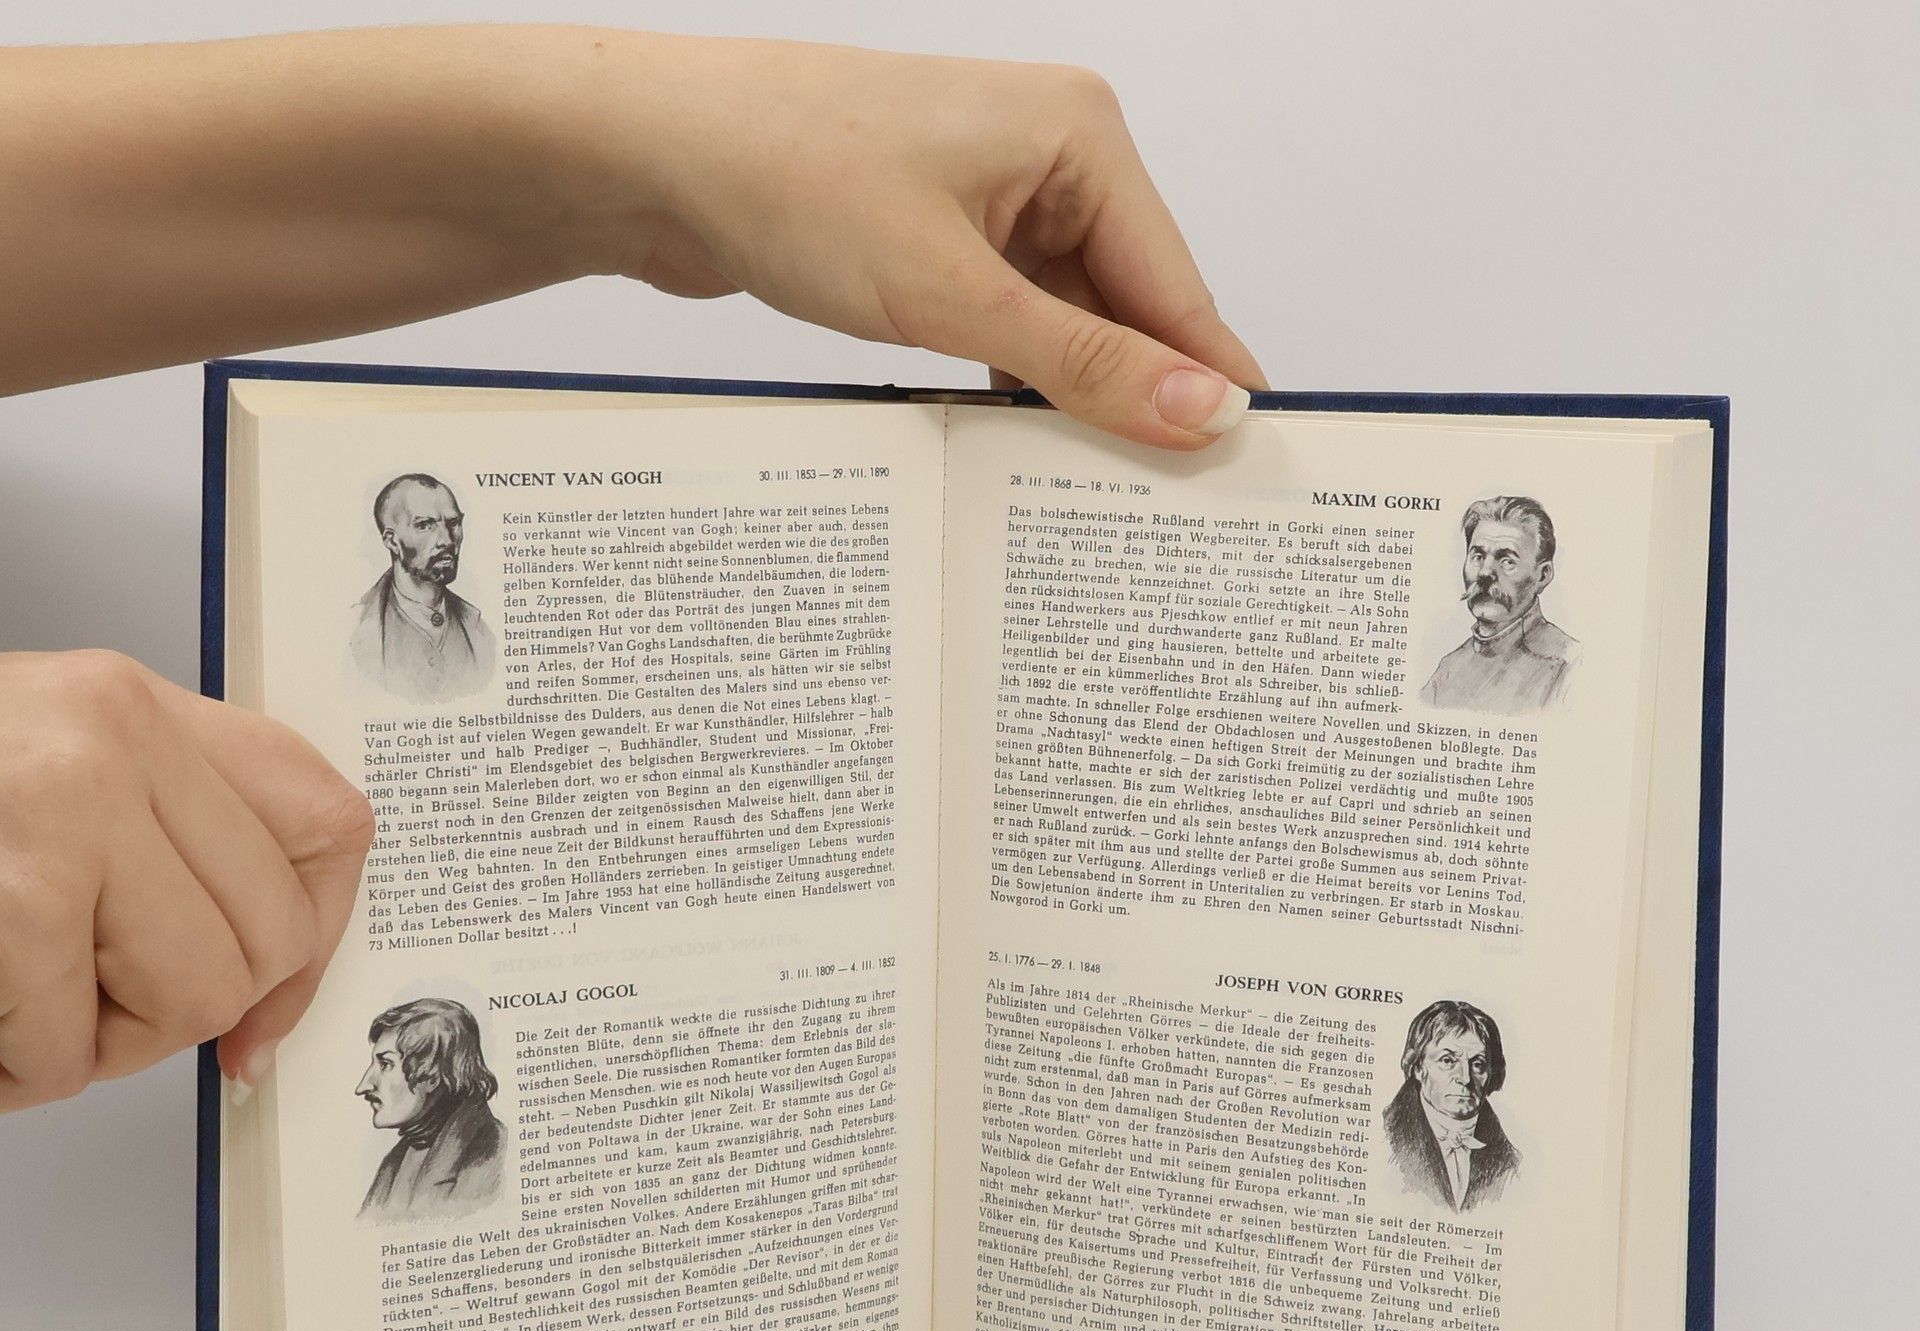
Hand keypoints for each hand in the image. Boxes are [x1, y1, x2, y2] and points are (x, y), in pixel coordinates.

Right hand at [0, 651, 374, 1109]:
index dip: (316, 937)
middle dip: (185, 1008)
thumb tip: (269, 996)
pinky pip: (67, 1051)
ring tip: (16, 1008)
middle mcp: (109, 742)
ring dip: (97, 1048)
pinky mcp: (8, 899)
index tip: (270, 1001)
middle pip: (268, 938)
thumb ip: (164, 846)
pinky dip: (13, 1076)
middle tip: (91, 1002)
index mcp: (133, 707)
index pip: (329, 823)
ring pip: (192, 1002)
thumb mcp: (50, 778)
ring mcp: (57, 813)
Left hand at [569, 37, 1267, 448]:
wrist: (654, 155)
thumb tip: (1202, 409)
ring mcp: (991, 200)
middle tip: (1167, 510)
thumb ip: (1082, 362)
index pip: (1176, 285)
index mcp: (1080, 136)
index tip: (1248, 472)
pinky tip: (1017, 448)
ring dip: (1066, 401)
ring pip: (1065, 326)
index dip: (1209, 384)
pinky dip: (1011, 384)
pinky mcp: (941, 239)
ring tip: (1094, 494)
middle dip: (1136, 401)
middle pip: (1127, 309)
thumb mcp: (951, 291)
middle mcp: (1048, 159)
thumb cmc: (790, 175)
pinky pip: (1007, 326)